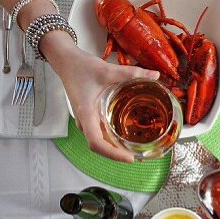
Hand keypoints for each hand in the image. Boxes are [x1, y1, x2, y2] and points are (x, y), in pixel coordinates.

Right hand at [44, 37, 158, 162]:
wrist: (64, 60)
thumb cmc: (79, 66)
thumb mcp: (107, 70)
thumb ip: (131, 73)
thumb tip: (154, 74)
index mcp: (86, 114)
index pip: (96, 143)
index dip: (112, 154)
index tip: (129, 158)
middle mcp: (84, 121)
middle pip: (100, 146)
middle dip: (117, 154)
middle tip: (139, 156)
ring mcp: (85, 119)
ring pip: (99, 140)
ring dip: (114, 148)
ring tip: (134, 149)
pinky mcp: (88, 116)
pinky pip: (99, 132)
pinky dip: (111, 138)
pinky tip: (124, 135)